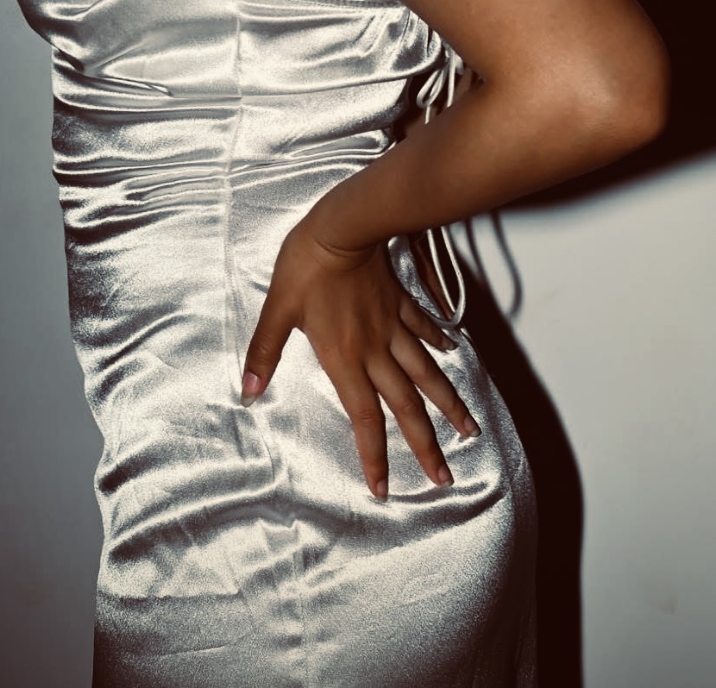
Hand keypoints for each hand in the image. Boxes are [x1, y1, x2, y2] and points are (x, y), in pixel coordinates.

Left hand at [241, 219, 480, 497]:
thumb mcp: (277, 309)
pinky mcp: (401, 301)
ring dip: (447, 404)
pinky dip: (439, 342)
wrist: (344, 226)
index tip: (385, 488)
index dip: (375, 455)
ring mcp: (393, 326)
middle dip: (425, 445)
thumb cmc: (307, 266)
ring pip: (426, 374)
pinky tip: (452, 351)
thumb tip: (247, 392)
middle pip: (406, 407)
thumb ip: (264, 352)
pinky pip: (424, 327)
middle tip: (444, 476)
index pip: (364, 418)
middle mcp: (375, 350)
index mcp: (344, 358)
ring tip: (469, 429)